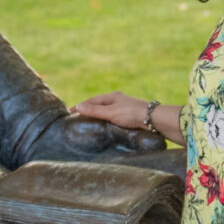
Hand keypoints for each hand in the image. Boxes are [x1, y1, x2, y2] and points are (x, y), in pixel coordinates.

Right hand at [27, 109, 163, 160]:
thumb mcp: (110, 112)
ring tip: (88, 124)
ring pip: (107, 112)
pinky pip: (113, 118)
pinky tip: (104, 127)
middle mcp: (118, 100)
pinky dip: (105, 121)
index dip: (81, 106)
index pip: (92, 100)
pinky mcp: (129, 117)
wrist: (153, 120)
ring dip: (97, 116)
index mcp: (112, 96)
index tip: (70, 112)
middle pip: (99, 105)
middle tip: (77, 118)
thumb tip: (77, 106)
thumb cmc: (132, 114)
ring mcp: (124, 108)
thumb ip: (94, 111)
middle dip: (88, 110)